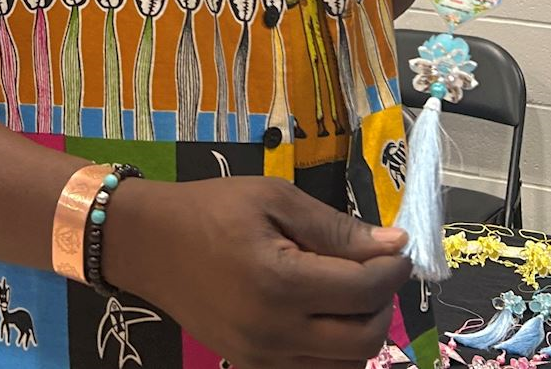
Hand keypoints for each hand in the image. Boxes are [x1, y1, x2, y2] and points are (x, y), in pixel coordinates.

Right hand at [104, 176, 411, 368]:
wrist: (150, 243)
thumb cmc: (214, 209)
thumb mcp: (276, 198)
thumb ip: (336, 228)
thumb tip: (393, 243)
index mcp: (280, 283)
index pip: (364, 291)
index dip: (393, 268)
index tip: (400, 247)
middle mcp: (273, 333)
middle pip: (364, 340)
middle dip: (384, 303)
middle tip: (378, 268)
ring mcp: (261, 359)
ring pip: (344, 366)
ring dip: (363, 330)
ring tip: (352, 289)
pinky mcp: (251, 367)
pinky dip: (335, 351)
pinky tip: (327, 315)